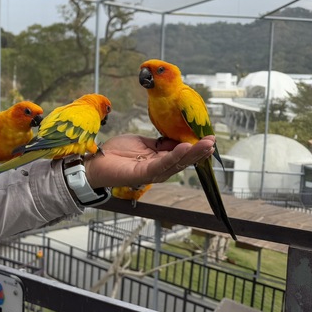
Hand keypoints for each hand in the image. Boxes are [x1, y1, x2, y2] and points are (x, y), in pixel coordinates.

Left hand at [83, 134, 214, 189]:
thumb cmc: (118, 151)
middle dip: (199, 151)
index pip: (182, 154)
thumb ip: (160, 143)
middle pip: (184, 160)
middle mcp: (160, 169)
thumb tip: (179, 139)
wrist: (98, 160)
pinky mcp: (143, 174)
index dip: (196, 147)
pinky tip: (184, 147)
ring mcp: (152, 173)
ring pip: (176, 163)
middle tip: (213, 141)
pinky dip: (173, 156)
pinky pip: (161, 164)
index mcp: (160, 161)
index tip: (209, 137)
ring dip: (192, 153)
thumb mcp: (143, 142)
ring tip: (205, 144)